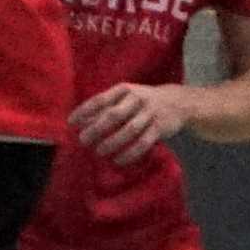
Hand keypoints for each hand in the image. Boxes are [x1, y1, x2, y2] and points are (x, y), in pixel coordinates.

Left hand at [67, 78, 193, 164]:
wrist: (178, 102)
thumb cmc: (142, 101)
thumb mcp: (125, 97)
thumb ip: (106, 107)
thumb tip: (82, 122)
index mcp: (124, 89)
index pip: (101, 100)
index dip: (85, 111)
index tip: (71, 123)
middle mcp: (137, 99)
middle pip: (114, 115)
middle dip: (96, 129)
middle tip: (83, 140)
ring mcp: (150, 113)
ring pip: (129, 130)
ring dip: (112, 142)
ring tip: (99, 152)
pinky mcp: (160, 128)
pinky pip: (144, 143)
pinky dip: (130, 153)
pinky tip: (118, 160)